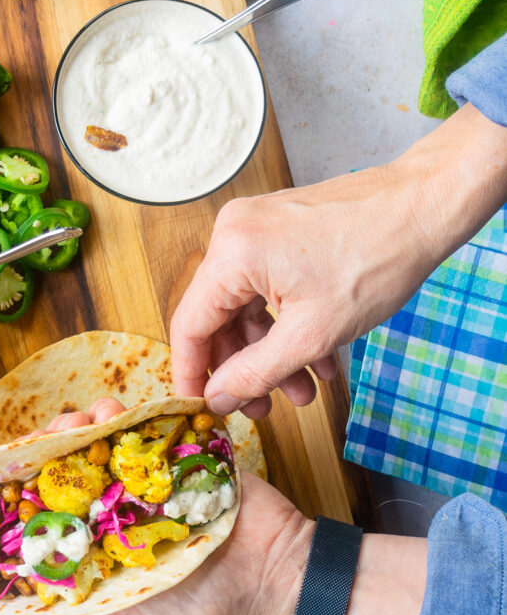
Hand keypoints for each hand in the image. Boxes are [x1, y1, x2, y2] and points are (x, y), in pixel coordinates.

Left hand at [37, 398, 311, 614]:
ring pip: (104, 437)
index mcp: (100, 539)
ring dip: (87, 422)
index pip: (50, 508)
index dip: (26, 486)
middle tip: (53, 437)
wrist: (272, 573)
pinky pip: (149, 424)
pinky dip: (130, 413)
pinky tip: (117, 412)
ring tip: (86, 420)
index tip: (11, 473)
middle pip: (71, 464)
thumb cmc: (198, 606)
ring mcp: (148, 475)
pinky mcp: (181, 451)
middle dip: (54, 445)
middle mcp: (118, 504)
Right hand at [170, 103, 506, 417]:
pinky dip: (286, 325)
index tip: (201, 406)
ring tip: (302, 389)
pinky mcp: (279, 230)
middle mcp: (235, 234)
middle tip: (261, 407)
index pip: (190, 326)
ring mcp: (256, 228)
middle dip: (243, 368)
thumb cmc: (378, 256)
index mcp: (232, 253)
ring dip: (271, 353)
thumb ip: (255, 372)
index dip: (192, 374)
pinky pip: (267, 288)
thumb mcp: (312, 334)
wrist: (425, 206)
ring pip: (247, 307)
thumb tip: (218, 397)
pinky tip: (316, 357)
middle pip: (218, 318)